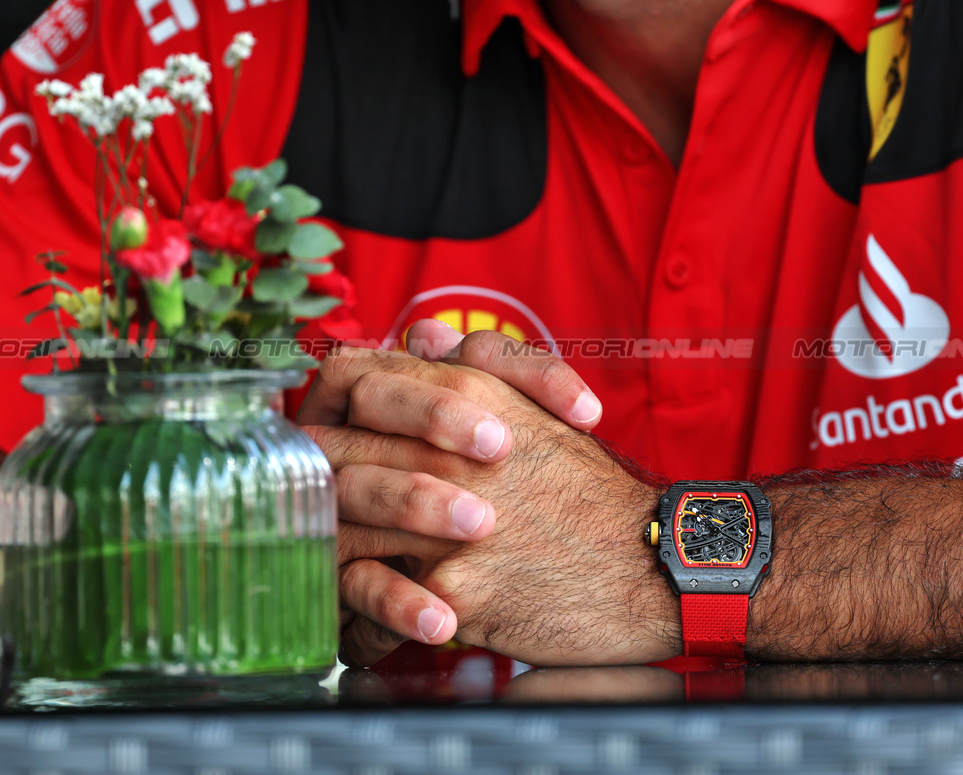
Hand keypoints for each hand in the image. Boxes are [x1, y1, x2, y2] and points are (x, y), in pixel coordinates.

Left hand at [300, 333, 680, 666]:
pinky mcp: (453, 593)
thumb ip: (480, 362)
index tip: (329, 433)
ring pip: (338, 528)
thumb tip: (420, 335)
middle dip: (312, 483)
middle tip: (310, 506)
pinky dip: (359, 619)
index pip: (350, 380)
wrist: (652, 564)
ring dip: (325, 549)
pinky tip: (362, 627)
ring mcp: (445, 525)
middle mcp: (446, 454)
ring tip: (331, 566)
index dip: (325, 404)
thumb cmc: (590, 491)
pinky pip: (371, 604)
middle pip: (328, 453)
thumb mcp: (542, 407)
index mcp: (466, 397)